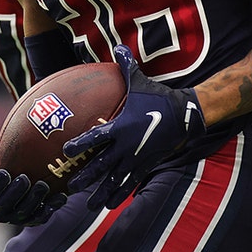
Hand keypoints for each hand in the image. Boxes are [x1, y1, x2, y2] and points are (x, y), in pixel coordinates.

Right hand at [0, 145, 65, 225]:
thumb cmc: (10, 173)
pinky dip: (51, 206)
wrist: (27, 189)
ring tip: (43, 185)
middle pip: (5, 204)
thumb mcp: (2, 164)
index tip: (4, 172)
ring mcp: (16, 219)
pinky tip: (60, 196)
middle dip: (15, 192)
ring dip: (34, 199)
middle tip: (25, 178)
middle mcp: (0, 212)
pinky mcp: (33, 222)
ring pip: (24, 212)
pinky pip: (42, 217)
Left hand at [63, 45, 204, 209]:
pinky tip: (111, 204)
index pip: (94, 137)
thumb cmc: (158, 97)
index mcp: (120, 126)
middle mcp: (126, 146)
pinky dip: (120, 194)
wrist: (186, 116)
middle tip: (70, 189)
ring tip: (88, 206)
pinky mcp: (147, 165)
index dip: (79, 145)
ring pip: (115, 180)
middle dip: (85, 178)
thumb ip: (126, 65)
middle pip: (101, 165)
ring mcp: (137, 158)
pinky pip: (131, 183)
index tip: (65, 152)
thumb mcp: (141, 80)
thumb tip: (117, 45)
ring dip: (101, 193)